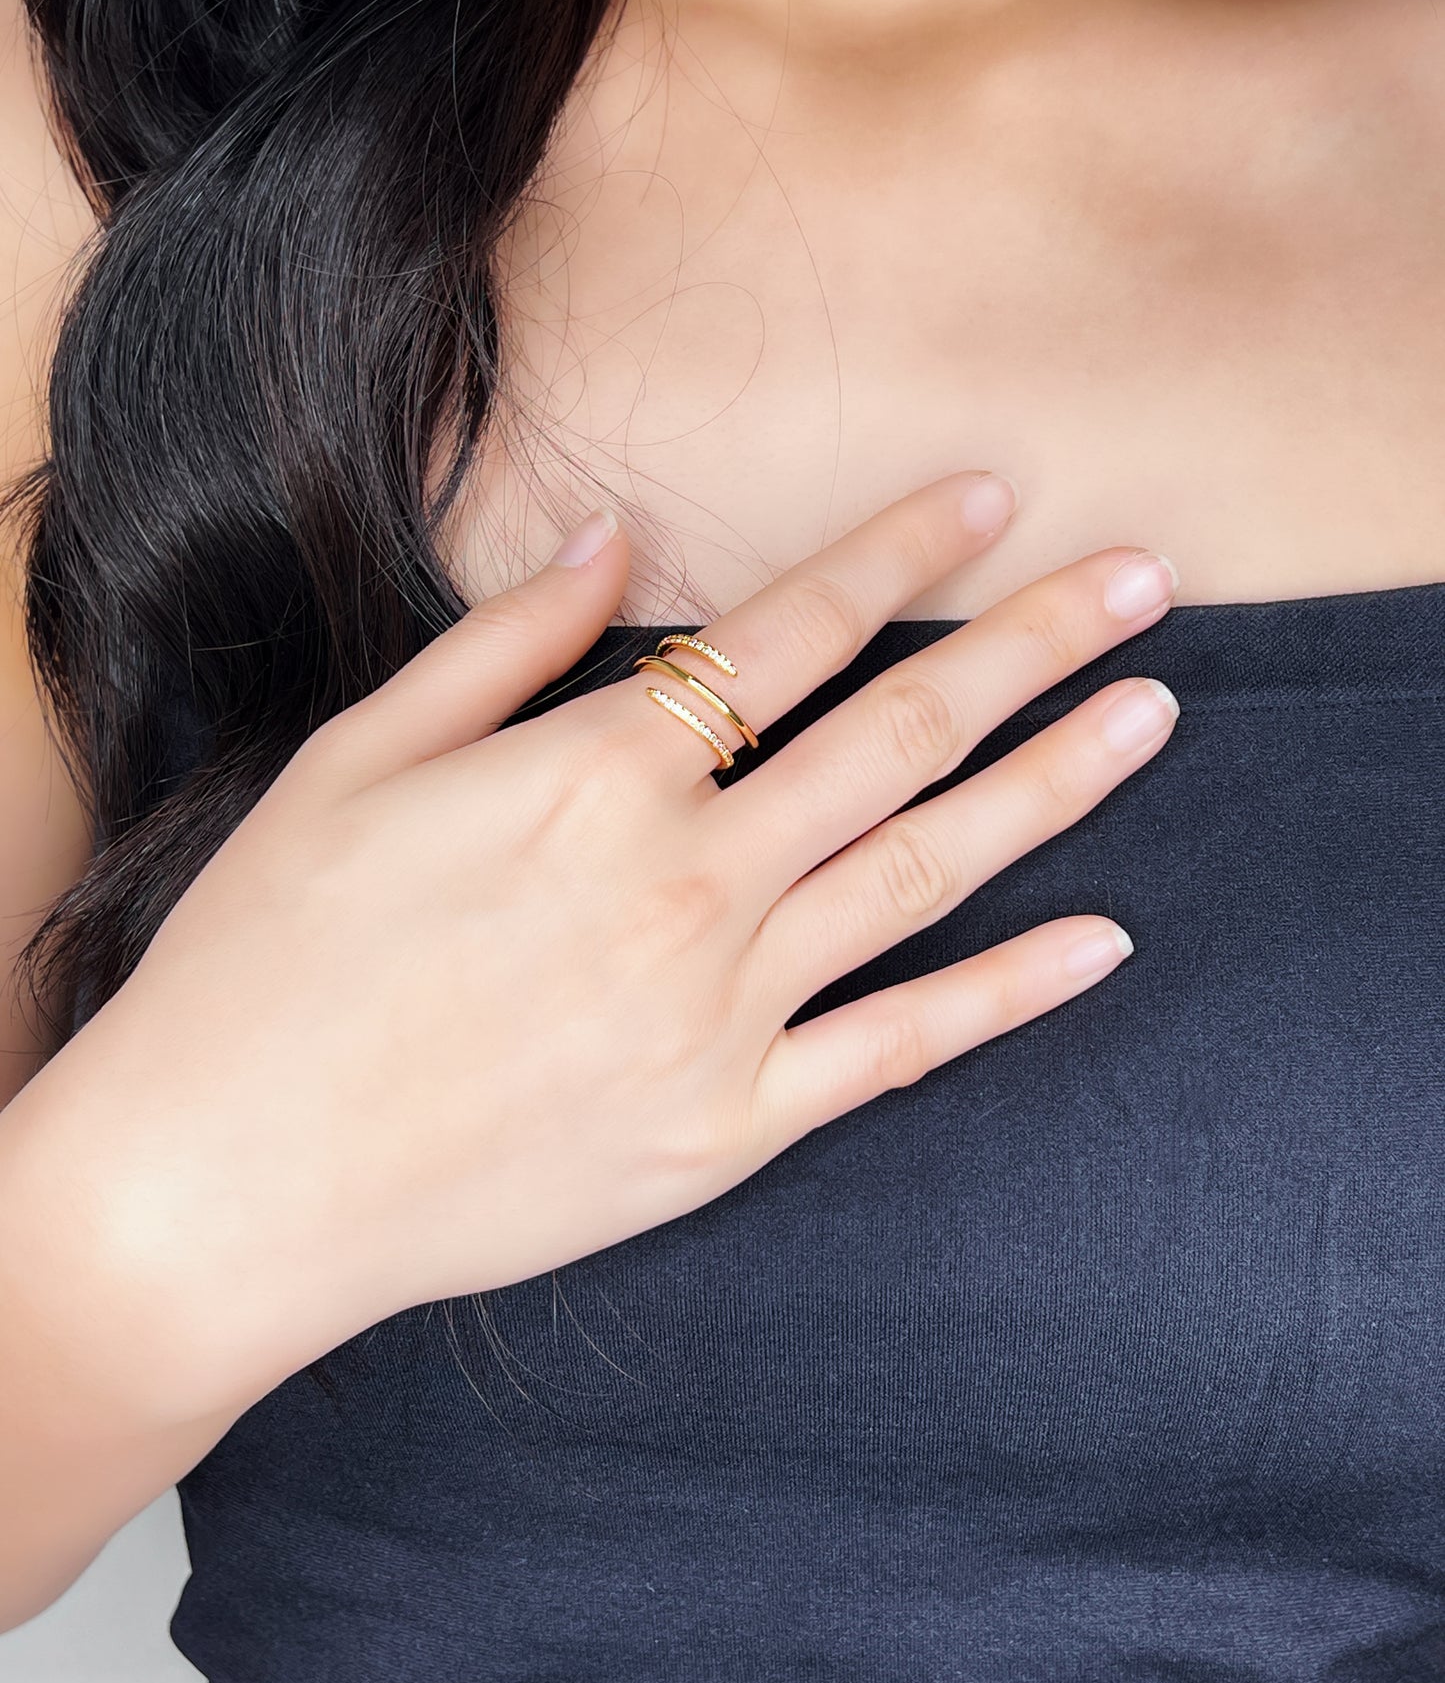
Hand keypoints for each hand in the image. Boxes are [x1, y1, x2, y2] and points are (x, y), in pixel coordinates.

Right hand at [7, 470, 1178, 1418]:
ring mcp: (720, 1011)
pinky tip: (1102, 940)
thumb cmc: (267, 962)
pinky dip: (1006, 993)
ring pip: (928, 871)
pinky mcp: (727, 1124)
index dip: (899, 553)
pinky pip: (900, 1047)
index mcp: (589, 773)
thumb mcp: (354, 764)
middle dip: (1030, 643)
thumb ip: (502, 647)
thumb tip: (610, 544)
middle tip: (1141, 580)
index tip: (990, 497)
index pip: (787, 632)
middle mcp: (684, 880)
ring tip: (1152, 713)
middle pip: (897, 732)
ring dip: (1052, 782)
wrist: (231, 1185)